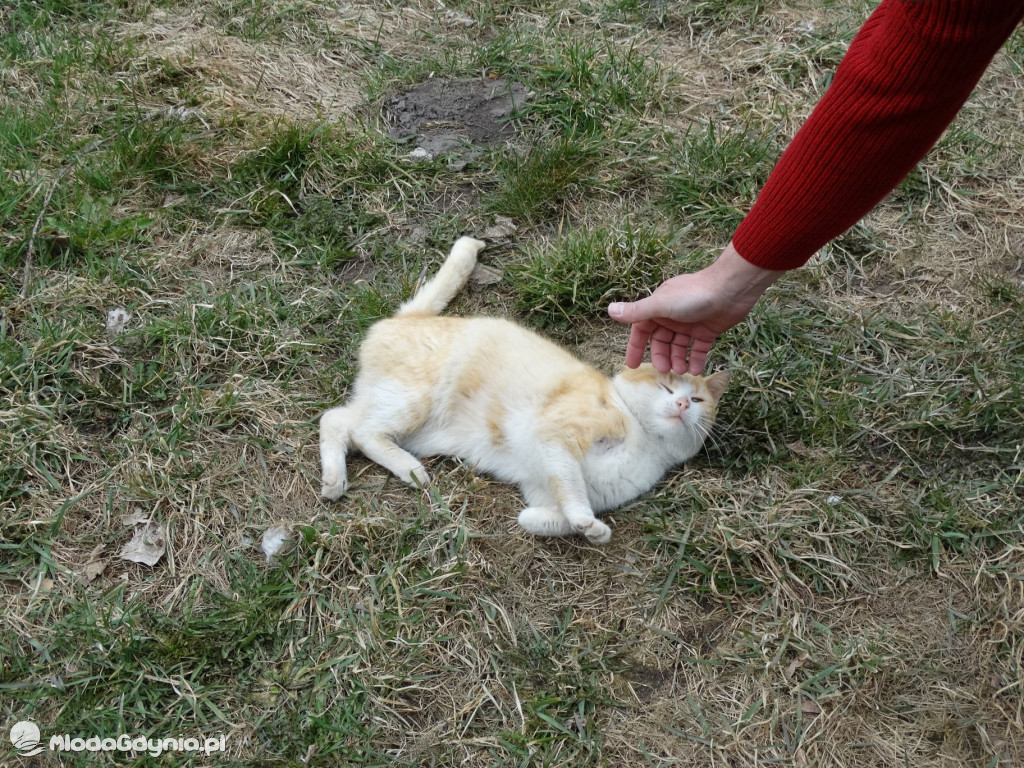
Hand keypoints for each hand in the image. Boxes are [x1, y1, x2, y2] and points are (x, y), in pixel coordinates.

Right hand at [608, 242, 783, 373]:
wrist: (731, 289)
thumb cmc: (693, 295)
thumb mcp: (661, 304)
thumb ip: (637, 311)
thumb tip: (610, 310)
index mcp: (658, 308)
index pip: (641, 330)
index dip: (636, 347)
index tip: (632, 365)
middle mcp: (672, 316)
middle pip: (661, 342)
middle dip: (661, 357)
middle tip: (664, 371)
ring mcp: (690, 324)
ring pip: (679, 347)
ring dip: (678, 360)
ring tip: (681, 371)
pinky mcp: (707, 331)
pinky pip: (698, 349)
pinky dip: (696, 359)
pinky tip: (696, 370)